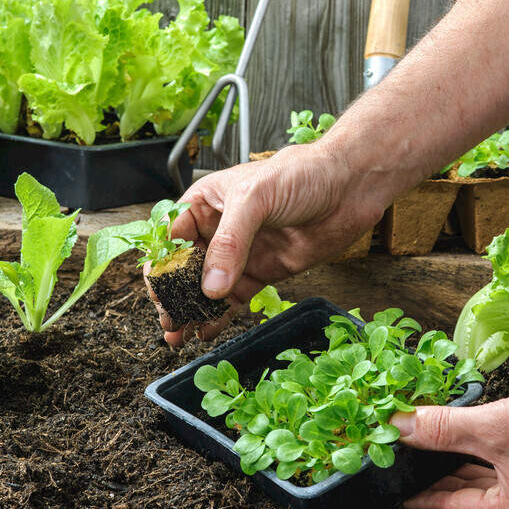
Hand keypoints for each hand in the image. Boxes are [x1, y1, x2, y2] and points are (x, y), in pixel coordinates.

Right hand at [155, 143, 385, 345]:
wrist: (350, 186)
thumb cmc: (302, 174)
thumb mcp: (256, 199)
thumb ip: (230, 242)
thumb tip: (210, 285)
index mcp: (207, 202)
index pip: (172, 237)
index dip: (161, 265)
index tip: (158, 291)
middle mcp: (219, 229)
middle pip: (185, 268)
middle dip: (173, 295)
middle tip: (168, 319)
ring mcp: (241, 254)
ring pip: (207, 288)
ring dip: (192, 311)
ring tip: (178, 334)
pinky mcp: (263, 272)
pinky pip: (234, 299)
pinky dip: (219, 317)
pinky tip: (207, 332)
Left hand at [390, 365, 508, 508]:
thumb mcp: (494, 425)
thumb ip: (442, 429)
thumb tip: (399, 428)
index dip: (422, 497)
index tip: (396, 490)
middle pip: (474, 499)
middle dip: (441, 480)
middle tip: (408, 467)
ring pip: (495, 485)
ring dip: (464, 468)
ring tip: (432, 454)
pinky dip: (490, 461)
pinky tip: (473, 444)